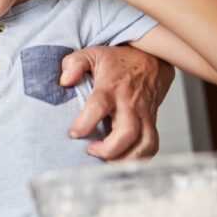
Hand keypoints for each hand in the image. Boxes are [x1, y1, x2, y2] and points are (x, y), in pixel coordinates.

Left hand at [62, 45, 174, 159]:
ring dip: (126, 159)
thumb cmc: (118, 60)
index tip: (73, 133)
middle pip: (127, 132)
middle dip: (109, 149)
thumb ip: (74, 64)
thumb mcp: (91, 54)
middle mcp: (130, 103)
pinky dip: (140, 159)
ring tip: (107, 162)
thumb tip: (64, 80)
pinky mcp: (152, 122)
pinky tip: (123, 161)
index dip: (85, 123)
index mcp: (111, 87)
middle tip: (91, 151)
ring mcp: (144, 115)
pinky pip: (152, 145)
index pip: (99, 106)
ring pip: (144, 143)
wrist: (152, 58)